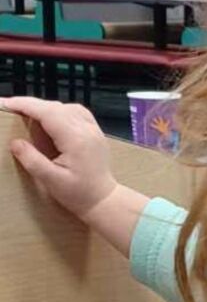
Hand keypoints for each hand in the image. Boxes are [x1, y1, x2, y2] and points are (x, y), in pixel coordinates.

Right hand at [4, 97, 117, 220]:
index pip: (49, 113)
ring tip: (26, 113)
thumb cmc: (77, 193)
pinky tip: (50, 118)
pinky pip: (77, 113)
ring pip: (68, 107)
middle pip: (57, 107)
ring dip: (46, 107)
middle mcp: (87, 128)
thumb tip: (15, 142)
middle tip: (10, 107)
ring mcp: (93, 128)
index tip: (6, 103)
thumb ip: (32, 160)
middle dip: (32, 105)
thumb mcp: (51, 180)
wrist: (103, 198)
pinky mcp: (95, 131)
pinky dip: (60, 111)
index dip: (27, 105)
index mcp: (76, 139)